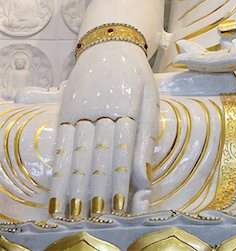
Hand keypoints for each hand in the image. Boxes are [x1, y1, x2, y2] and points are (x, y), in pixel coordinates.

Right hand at [48, 42, 158, 218]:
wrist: (111, 44)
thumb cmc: (137, 76)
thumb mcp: (150, 102)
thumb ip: (146, 139)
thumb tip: (144, 177)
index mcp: (129, 111)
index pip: (124, 156)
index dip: (121, 185)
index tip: (120, 209)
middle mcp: (103, 112)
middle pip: (100, 158)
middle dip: (98, 190)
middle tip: (95, 217)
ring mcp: (81, 110)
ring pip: (78, 154)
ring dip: (75, 185)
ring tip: (71, 210)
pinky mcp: (67, 108)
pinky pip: (62, 142)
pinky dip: (59, 166)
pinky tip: (58, 184)